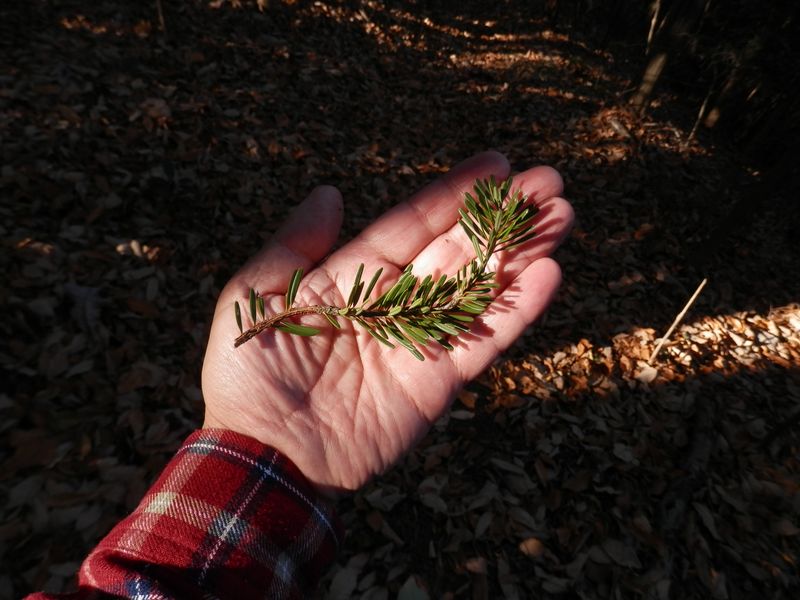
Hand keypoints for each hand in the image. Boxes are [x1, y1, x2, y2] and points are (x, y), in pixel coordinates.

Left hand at [201, 151, 572, 494]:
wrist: (265, 456)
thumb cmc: (249, 376)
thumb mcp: (255, 297)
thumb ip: (295, 244)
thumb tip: (330, 191)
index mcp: (352, 278)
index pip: (412, 225)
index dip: (453, 195)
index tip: (497, 164)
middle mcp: (393, 305)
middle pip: (457, 251)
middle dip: (502, 218)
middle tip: (549, 184)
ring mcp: (418, 343)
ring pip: (480, 289)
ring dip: (521, 254)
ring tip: (564, 217)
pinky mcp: (437, 383)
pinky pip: (483, 342)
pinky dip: (516, 312)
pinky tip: (548, 276)